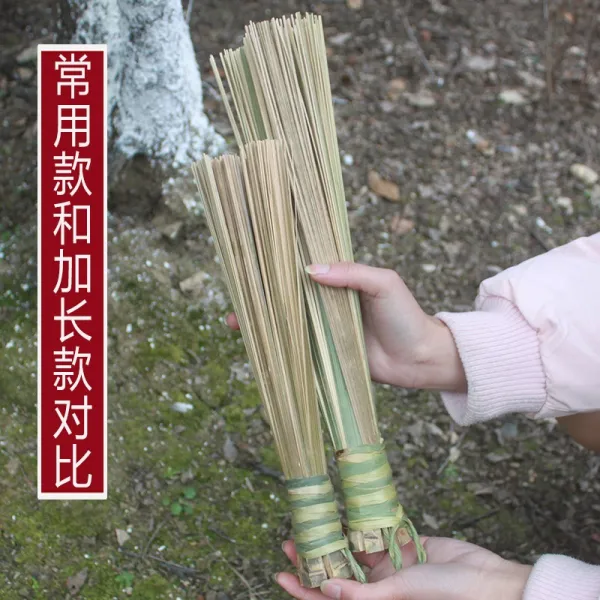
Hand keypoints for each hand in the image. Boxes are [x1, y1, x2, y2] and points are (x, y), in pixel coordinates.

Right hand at [226, 262, 465, 391]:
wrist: (419, 359)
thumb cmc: (405, 316)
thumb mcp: (383, 284)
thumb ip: (351, 273)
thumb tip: (309, 269)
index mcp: (340, 280)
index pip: (304, 267)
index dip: (280, 265)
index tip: (254, 262)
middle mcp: (327, 302)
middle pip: (289, 295)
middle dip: (261, 295)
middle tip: (236, 295)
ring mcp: (324, 329)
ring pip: (287, 321)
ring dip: (263, 321)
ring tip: (236, 321)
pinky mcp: (324, 354)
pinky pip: (297, 347)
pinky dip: (277, 345)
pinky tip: (256, 344)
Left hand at [276, 537, 531, 599]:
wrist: (483, 577)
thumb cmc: (444, 594)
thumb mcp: (399, 593)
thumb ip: (362, 594)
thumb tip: (324, 589)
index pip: (328, 598)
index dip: (304, 588)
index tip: (281, 573)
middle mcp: (378, 586)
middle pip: (337, 572)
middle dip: (314, 558)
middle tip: (292, 540)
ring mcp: (390, 565)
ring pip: (354, 551)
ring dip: (334, 539)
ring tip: (314, 523)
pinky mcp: (404, 545)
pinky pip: (378, 533)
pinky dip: (363, 524)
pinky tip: (347, 511)